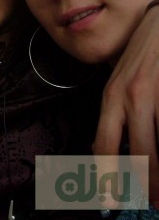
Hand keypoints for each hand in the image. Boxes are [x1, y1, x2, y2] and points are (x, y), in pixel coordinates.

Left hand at [93, 6, 158, 204]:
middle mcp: (130, 98)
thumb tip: (111, 150)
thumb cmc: (142, 54)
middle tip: (151, 204)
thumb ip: (116, 114)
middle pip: (136, 151)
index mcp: (111, 97)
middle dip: (144, 183)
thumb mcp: (121, 83)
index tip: (107, 199)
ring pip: (156, 144)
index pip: (104, 143)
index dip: (105, 174)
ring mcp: (153, 94)